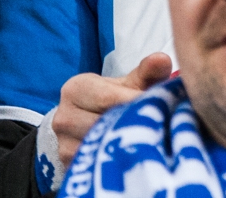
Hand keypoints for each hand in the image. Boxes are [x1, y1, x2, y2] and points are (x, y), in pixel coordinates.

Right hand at [54, 53, 173, 172]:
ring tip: (150, 144)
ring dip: (127, 146)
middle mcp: (63, 117)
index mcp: (75, 89)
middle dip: (134, 126)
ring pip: (101, 147)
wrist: (86, 124)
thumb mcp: (128, 84)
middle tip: (160, 129)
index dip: (137, 103)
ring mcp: (64, 144)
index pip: (109, 98)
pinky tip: (134, 158)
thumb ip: (147, 71)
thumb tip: (162, 59)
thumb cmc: (113, 100)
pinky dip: (118, 163)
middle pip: (105, 124)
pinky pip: (98, 165)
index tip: (160, 108)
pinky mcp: (69, 166)